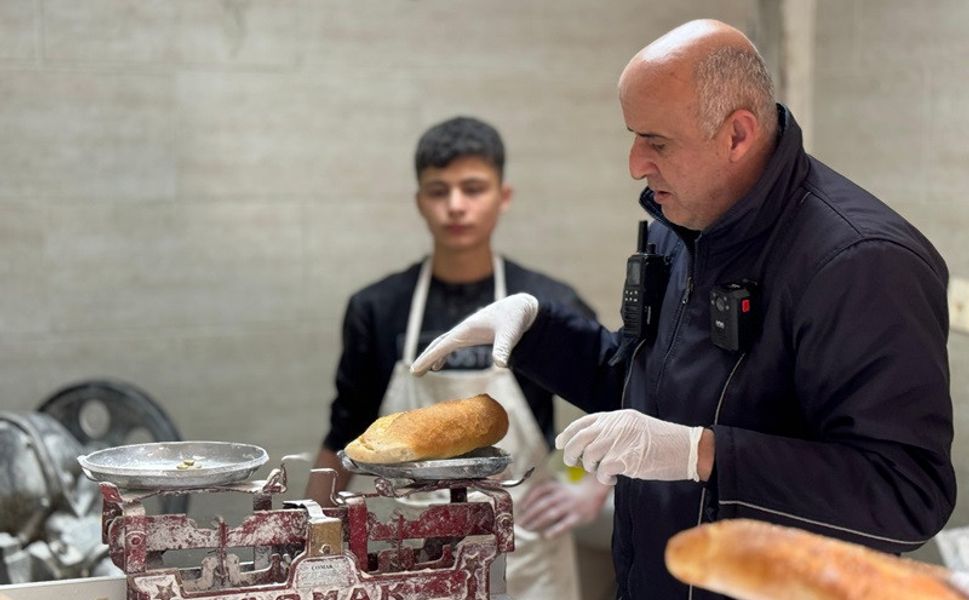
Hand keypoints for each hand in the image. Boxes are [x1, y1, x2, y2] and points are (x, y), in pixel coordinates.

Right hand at [410, 293, 538, 374]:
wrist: (520, 307)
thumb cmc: (514, 320)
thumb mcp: (510, 335)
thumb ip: (503, 349)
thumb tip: (500, 365)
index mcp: (467, 329)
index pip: (442, 346)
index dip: (427, 358)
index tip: (415, 370)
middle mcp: (463, 329)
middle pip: (438, 344)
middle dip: (425, 358)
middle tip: (413, 372)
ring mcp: (466, 331)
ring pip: (443, 344)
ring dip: (431, 356)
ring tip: (421, 371)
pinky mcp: (472, 334)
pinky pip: (451, 345)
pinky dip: (442, 354)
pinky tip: (440, 365)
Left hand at [517, 478, 610, 538]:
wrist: (594, 492)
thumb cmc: (571, 494)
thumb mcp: (558, 488)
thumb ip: (545, 495)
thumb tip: (525, 508)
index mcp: (556, 486)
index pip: (539, 490)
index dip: (528, 498)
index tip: (520, 507)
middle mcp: (561, 495)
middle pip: (542, 504)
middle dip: (529, 514)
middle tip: (519, 524)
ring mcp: (570, 506)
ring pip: (551, 514)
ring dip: (537, 522)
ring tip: (528, 530)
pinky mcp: (578, 516)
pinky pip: (565, 524)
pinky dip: (555, 530)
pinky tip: (546, 536)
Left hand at [555, 409, 704, 484]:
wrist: (685, 449)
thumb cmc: (662, 441)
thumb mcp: (635, 426)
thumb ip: (613, 430)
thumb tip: (589, 443)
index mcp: (616, 417)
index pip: (583, 423)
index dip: (568, 434)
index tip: (560, 442)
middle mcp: (614, 426)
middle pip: (579, 439)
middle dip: (570, 452)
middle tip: (572, 462)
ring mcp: (618, 442)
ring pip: (589, 457)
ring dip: (592, 467)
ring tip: (603, 470)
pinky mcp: (624, 459)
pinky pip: (602, 471)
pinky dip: (605, 478)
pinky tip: (614, 478)